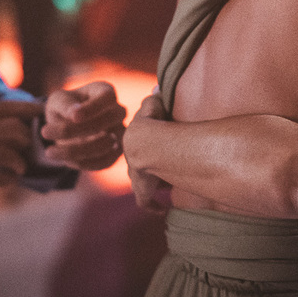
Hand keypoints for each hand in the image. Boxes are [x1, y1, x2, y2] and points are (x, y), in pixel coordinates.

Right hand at [0, 100, 37, 204]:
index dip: (27, 109)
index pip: (3, 108)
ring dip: (19, 162)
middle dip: (26, 138)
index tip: (43, 113)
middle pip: (10, 129)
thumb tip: (26, 114)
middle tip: (29, 147)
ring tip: (22, 166)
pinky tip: (11, 178)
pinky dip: (9, 179)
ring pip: (5, 153)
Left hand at [40, 81, 126, 170]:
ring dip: (76, 151)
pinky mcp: (115, 152)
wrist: (66, 125)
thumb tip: (75, 114)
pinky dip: (83, 163)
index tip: (74, 116)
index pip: (108, 97)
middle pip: (108, 120)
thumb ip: (65, 104)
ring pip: (107, 144)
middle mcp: (117, 111)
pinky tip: (65, 160)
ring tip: (49, 152)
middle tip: (45, 132)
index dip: (94, 107)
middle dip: (77, 129)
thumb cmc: (64, 107)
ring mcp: (120, 133)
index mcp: (105, 91)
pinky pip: (105, 161)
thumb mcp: (57, 100)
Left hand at [124, 94, 169, 211]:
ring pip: (142, 181)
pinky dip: (153, 205)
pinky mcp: (143, 191)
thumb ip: (156, 98)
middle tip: (160, 169)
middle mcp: (133, 158)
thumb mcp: (155, 106)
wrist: (147, 145)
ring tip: (164, 186)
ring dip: (152, 183)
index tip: (154, 145)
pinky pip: (146, 201)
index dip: (147, 142)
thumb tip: (156, 87)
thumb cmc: (156, 124)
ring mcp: (137, 176)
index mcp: (135, 138)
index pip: (138, 140)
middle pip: (138, 162)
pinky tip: (161, 209)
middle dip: (146, 165)